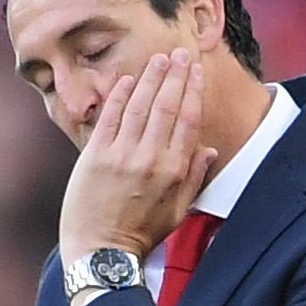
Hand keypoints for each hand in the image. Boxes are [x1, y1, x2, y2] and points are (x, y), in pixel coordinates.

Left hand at [61, 50, 218, 261]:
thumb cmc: (140, 234)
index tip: (195, 70)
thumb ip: (194, 178)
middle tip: (179, 54)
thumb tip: (210, 149)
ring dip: (150, 78)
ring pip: (140, 106)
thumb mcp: (178, 211)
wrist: (101, 252)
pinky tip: (127, 80)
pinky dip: (120, 96)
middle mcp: (150, 159)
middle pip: (166, 106)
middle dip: (175, 75)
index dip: (192, 91)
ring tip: (158, 59)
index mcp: (174, 171)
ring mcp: (121, 156)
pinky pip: (110, 118)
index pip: (188, 120)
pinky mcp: (95, 156)